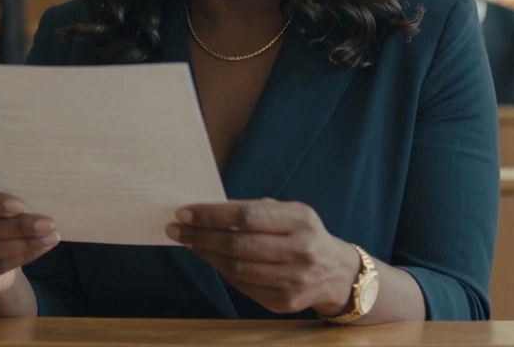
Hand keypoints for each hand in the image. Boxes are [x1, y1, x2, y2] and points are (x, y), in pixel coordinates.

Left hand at [166, 198, 359, 314]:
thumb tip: (208, 210)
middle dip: (201, 236)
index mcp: (300, 221)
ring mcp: (293, 281)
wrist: (337, 273)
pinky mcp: (284, 303)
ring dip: (207, 255)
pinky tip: (211, 259)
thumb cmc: (304, 233)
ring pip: (237, 269)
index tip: (184, 212)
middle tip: (176, 229)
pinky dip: (223, 271)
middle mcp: (300, 252)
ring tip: (190, 243)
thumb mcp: (290, 212)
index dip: (212, 215)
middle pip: (238, 245)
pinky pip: (243, 287)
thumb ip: (254, 210)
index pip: (247, 217)